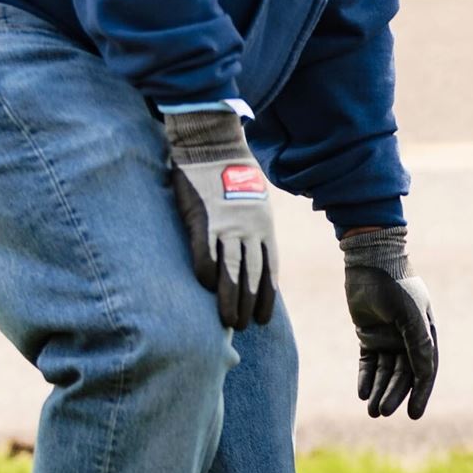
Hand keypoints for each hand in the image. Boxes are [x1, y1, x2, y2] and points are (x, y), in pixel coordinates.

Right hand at [163, 108, 276, 329]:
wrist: (213, 144)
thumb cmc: (231, 172)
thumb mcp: (254, 201)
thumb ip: (253, 227)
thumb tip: (251, 250)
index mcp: (264, 227)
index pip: (269, 270)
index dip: (266, 296)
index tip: (262, 318)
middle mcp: (250, 230)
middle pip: (252, 276)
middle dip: (248, 305)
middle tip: (242, 328)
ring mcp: (227, 226)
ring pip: (232, 272)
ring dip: (230, 299)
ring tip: (227, 321)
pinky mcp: (203, 220)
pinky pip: (206, 254)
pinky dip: (207, 273)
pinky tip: (204, 287)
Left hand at [341, 228, 437, 418]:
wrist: (369, 261)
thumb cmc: (395, 285)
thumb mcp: (410, 315)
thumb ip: (419, 344)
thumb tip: (426, 374)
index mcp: (426, 334)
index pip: (425, 370)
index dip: (420, 393)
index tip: (413, 414)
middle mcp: (409, 339)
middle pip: (403, 375)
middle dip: (393, 395)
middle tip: (381, 412)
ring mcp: (389, 338)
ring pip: (385, 372)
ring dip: (379, 390)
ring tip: (370, 410)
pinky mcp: (369, 335)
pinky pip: (369, 363)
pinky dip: (366, 378)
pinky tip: (362, 393)